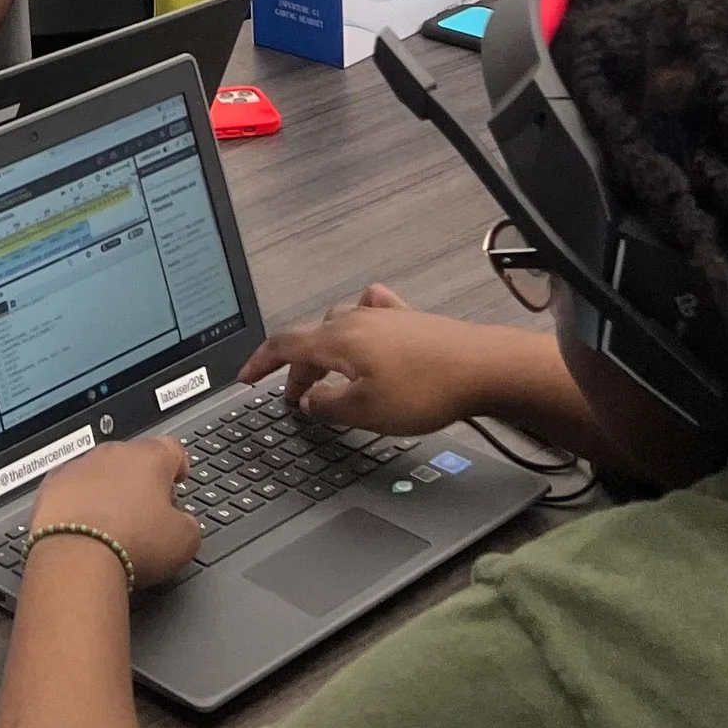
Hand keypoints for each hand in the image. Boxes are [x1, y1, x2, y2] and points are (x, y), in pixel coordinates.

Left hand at [31, 439, 201, 590]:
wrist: (77, 556)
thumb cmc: (132, 543)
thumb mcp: (184, 541)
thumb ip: (190, 524)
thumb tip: (185, 524)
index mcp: (149, 458)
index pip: (171, 449)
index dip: (177, 466)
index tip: (176, 479)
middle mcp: (112, 454)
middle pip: (133, 459)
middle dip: (140, 482)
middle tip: (145, 514)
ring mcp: (78, 466)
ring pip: (98, 472)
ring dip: (106, 492)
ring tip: (111, 526)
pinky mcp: (51, 485)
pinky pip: (70, 489)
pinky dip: (77, 504)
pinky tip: (82, 528)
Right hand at [244, 286, 504, 436]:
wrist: (482, 368)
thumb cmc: (427, 389)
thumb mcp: (366, 412)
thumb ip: (329, 405)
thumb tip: (309, 400)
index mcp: (338, 339)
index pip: (284, 344)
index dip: (260, 362)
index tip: (245, 377)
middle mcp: (356, 318)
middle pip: (311, 338)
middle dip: (296, 368)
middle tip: (293, 398)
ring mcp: (384, 315)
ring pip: (338, 326)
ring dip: (325, 352)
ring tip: (329, 378)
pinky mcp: (409, 319)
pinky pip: (371, 315)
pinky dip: (358, 329)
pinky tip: (367, 334)